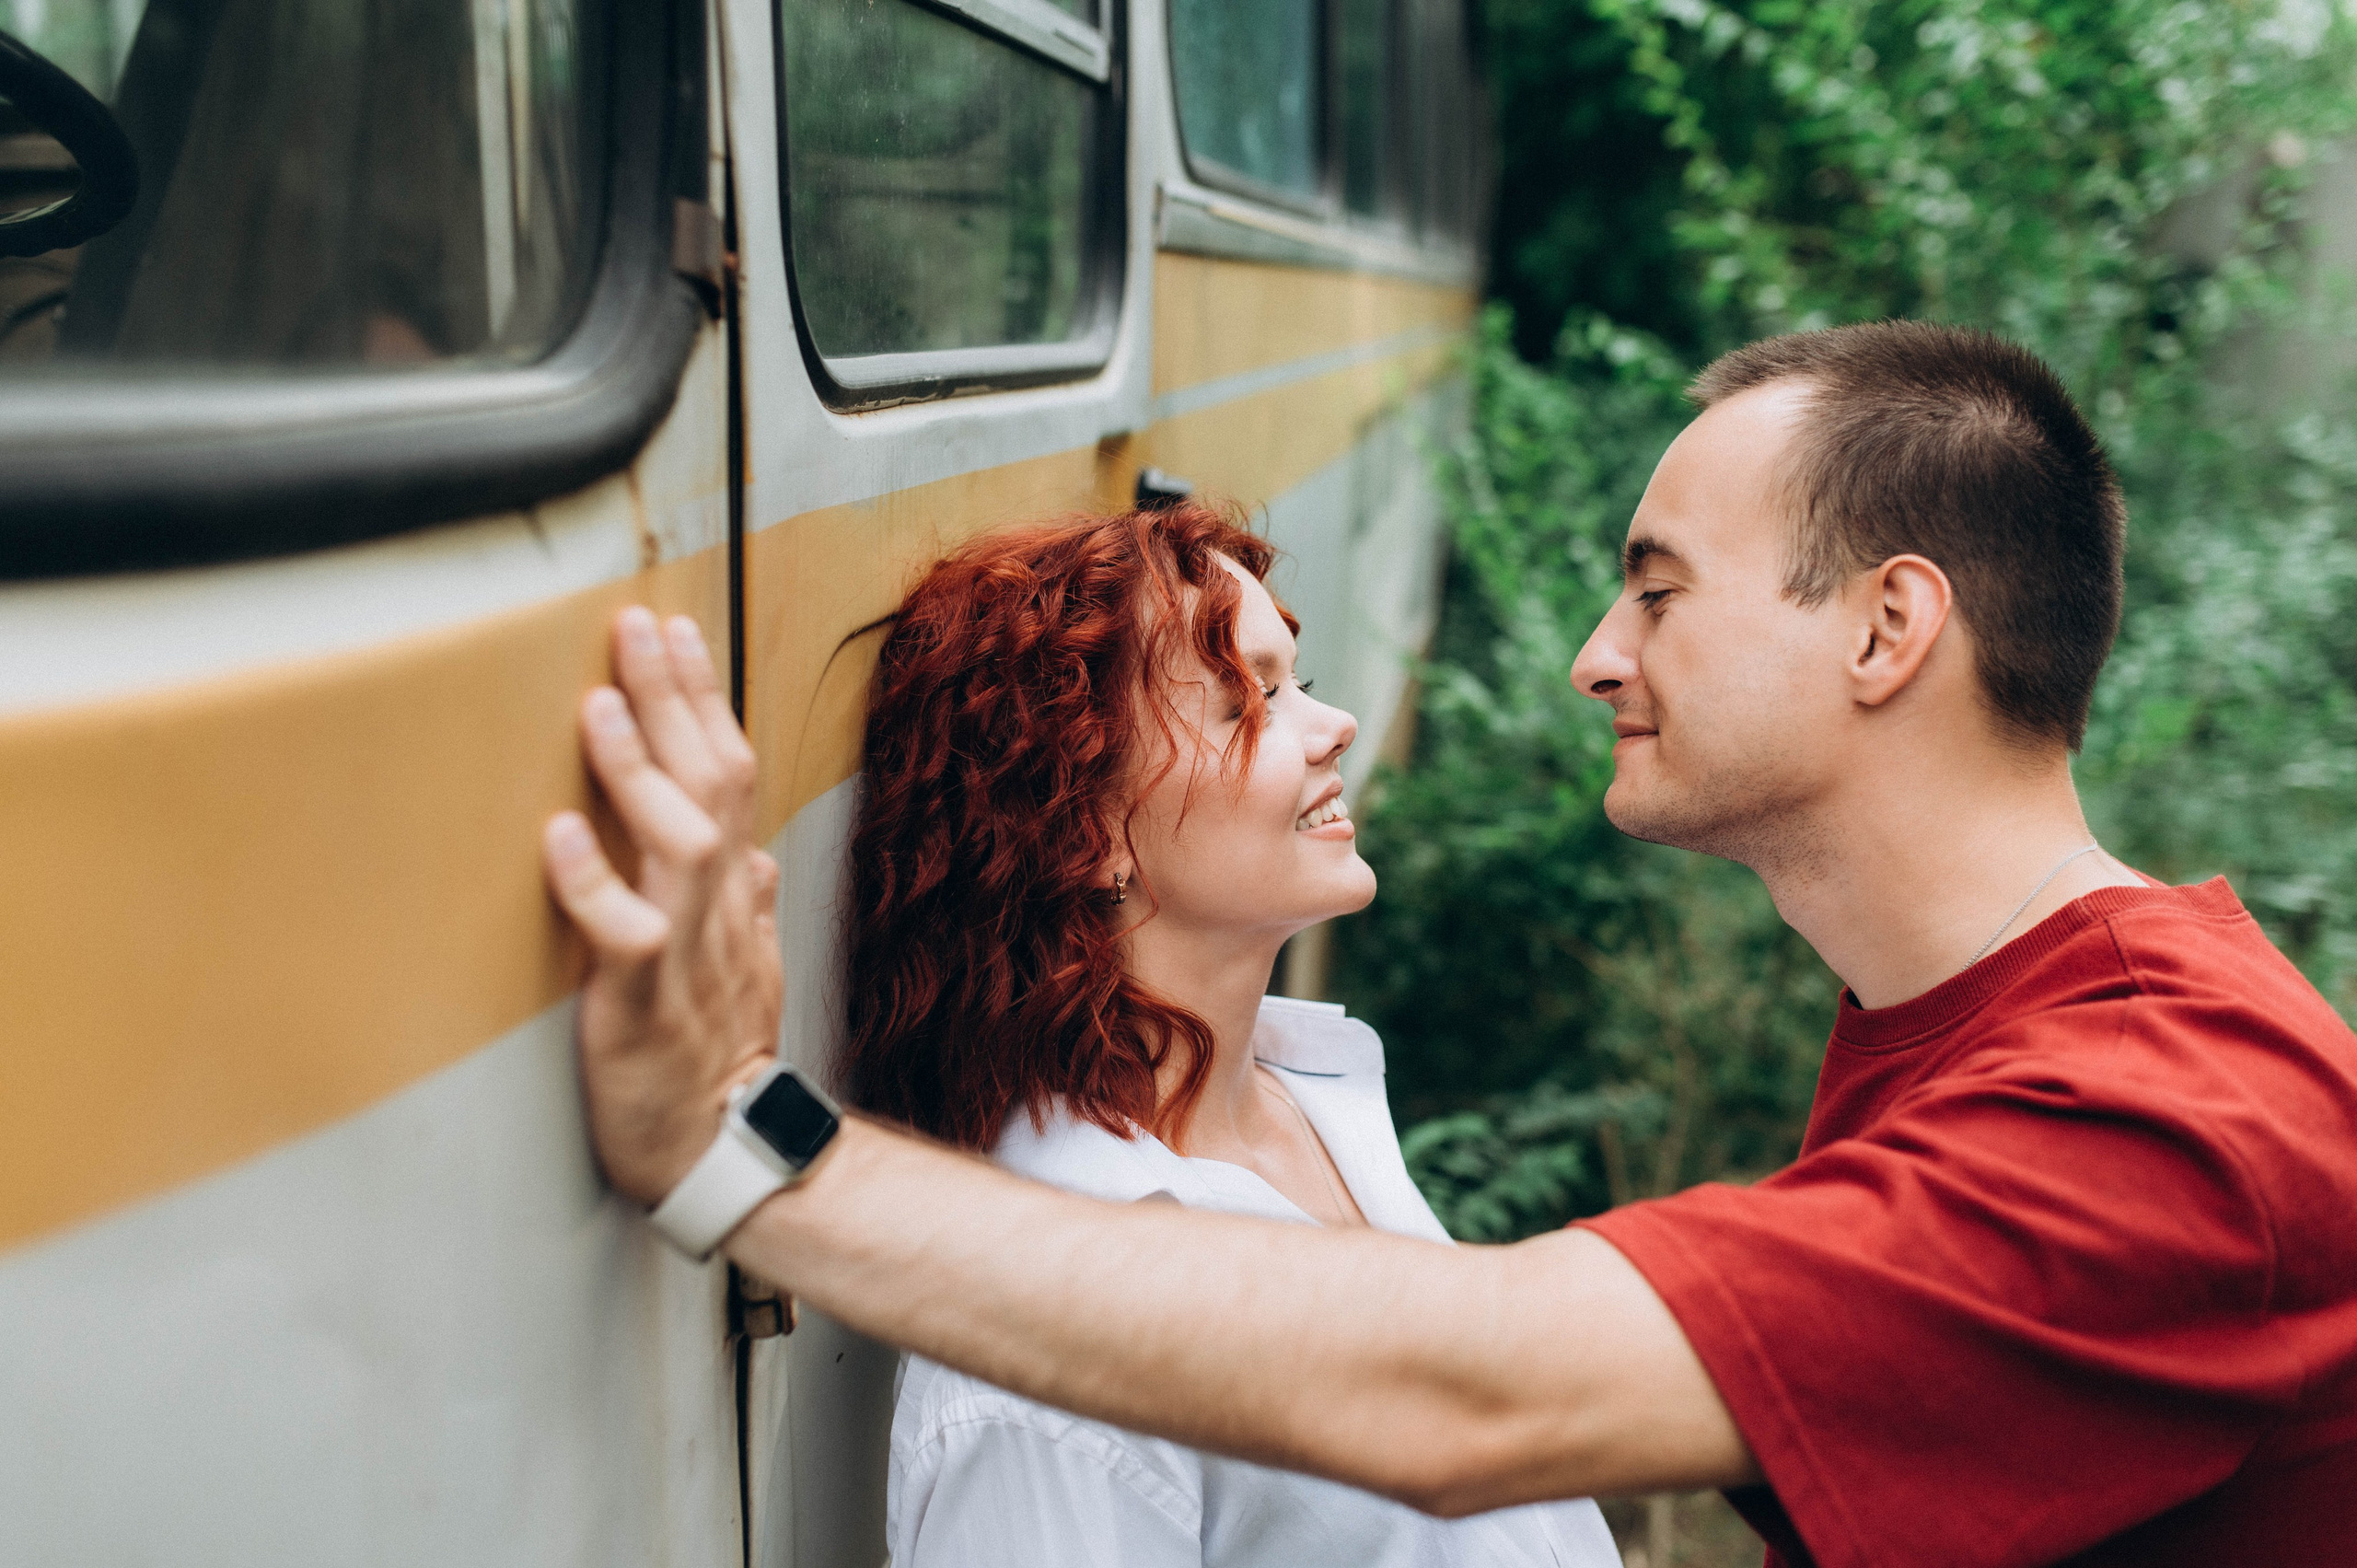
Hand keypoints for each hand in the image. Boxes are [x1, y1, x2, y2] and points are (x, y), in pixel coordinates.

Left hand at [542, 607, 782, 1206]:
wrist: (726, 1149)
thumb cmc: (719, 1056)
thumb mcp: (746, 967)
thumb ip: (748, 902)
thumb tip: (756, 852)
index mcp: (736, 891)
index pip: (732, 773)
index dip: (705, 699)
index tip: (676, 630)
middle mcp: (720, 908)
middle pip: (712, 784)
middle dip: (674, 698)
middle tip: (637, 625)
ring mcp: (687, 954)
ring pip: (678, 844)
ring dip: (639, 770)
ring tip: (598, 704)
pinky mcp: (643, 1005)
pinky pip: (625, 935)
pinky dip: (592, 882)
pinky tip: (557, 834)